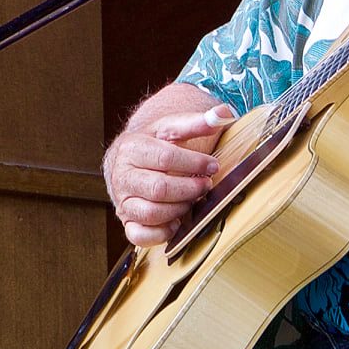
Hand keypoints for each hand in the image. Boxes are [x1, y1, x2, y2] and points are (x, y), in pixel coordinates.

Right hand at [103, 104, 231, 245]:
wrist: (130, 161)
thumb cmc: (156, 143)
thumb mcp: (173, 127)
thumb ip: (198, 121)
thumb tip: (225, 113)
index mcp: (132, 149)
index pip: (165, 158)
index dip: (194, 163)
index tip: (213, 165)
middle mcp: (122, 177)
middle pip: (159, 188)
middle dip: (190, 188)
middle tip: (206, 185)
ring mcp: (122, 201)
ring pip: (150, 213)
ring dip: (180, 209)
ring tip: (194, 199)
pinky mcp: (126, 222)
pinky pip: (139, 235)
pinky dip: (162, 233)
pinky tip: (179, 221)